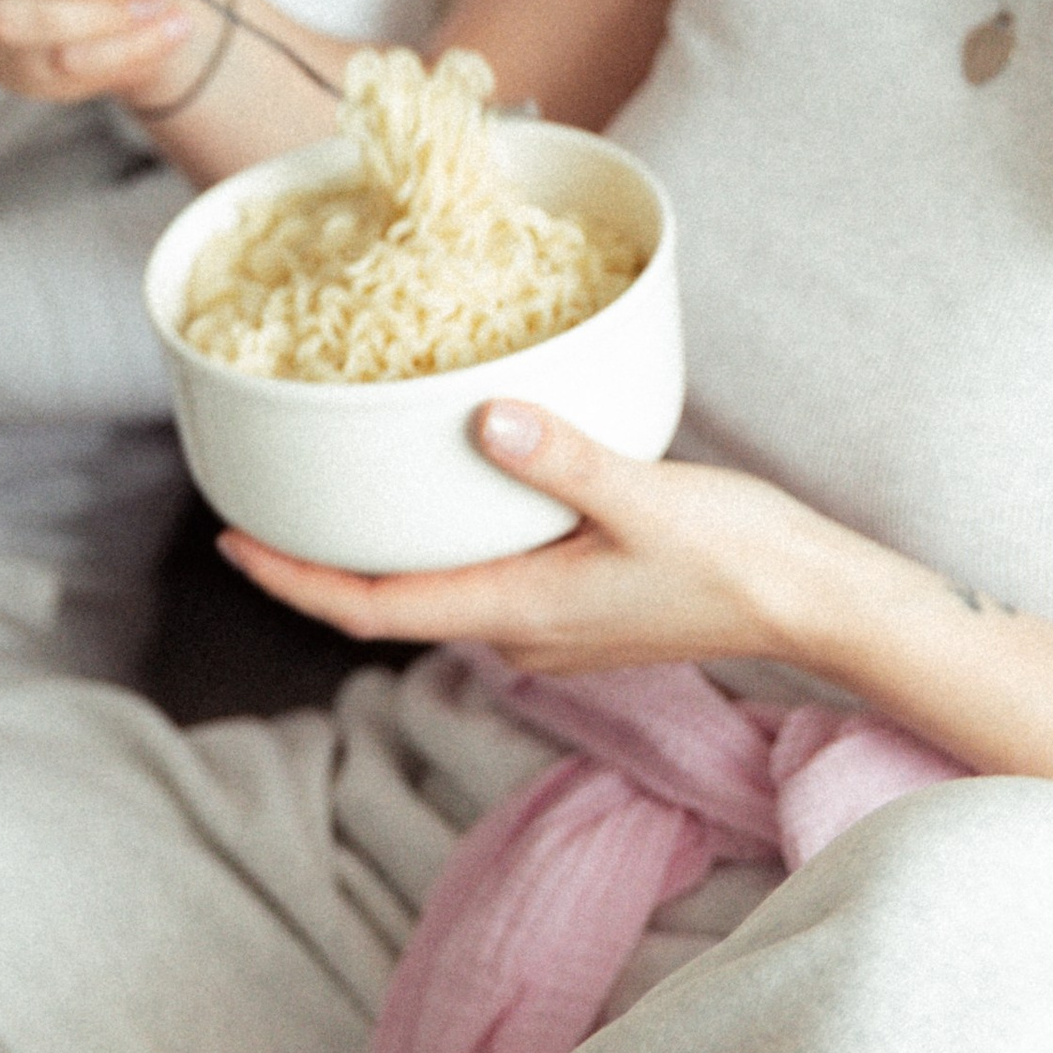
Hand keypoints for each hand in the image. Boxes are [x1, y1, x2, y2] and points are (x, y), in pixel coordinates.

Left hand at [220, 401, 850, 674]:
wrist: (819, 606)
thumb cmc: (741, 556)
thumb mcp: (647, 494)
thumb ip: (561, 458)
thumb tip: (483, 419)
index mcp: (519, 611)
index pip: (374, 609)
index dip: (294, 580)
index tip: (233, 541)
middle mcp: (522, 633)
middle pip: (395, 600)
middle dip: (327, 559)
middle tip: (269, 498)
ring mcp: (552, 629)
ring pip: (444, 587)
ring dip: (390, 548)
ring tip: (344, 486)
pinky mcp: (583, 609)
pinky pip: (489, 577)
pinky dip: (452, 539)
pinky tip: (456, 488)